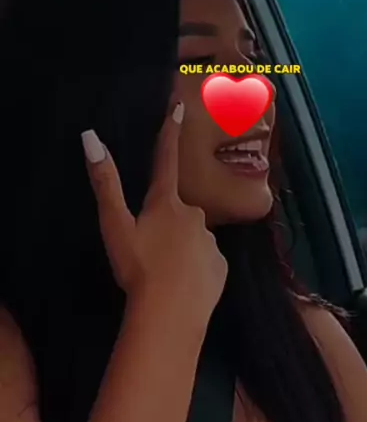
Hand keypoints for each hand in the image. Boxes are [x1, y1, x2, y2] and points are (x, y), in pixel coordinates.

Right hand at [81, 102, 227, 329]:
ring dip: (180, 249)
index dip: (170, 132)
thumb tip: (90, 138)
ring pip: (193, 238)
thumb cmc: (138, 267)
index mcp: (166, 203)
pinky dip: (194, 269)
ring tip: (164, 273)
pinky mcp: (221, 267)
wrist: (170, 314)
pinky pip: (205, 262)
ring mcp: (210, 241)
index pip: (166, 160)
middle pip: (178, 211)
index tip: (178, 106)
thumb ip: (105, 183)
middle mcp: (194, 215)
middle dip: (168, 224)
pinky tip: (182, 285)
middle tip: (151, 252)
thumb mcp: (115, 226)